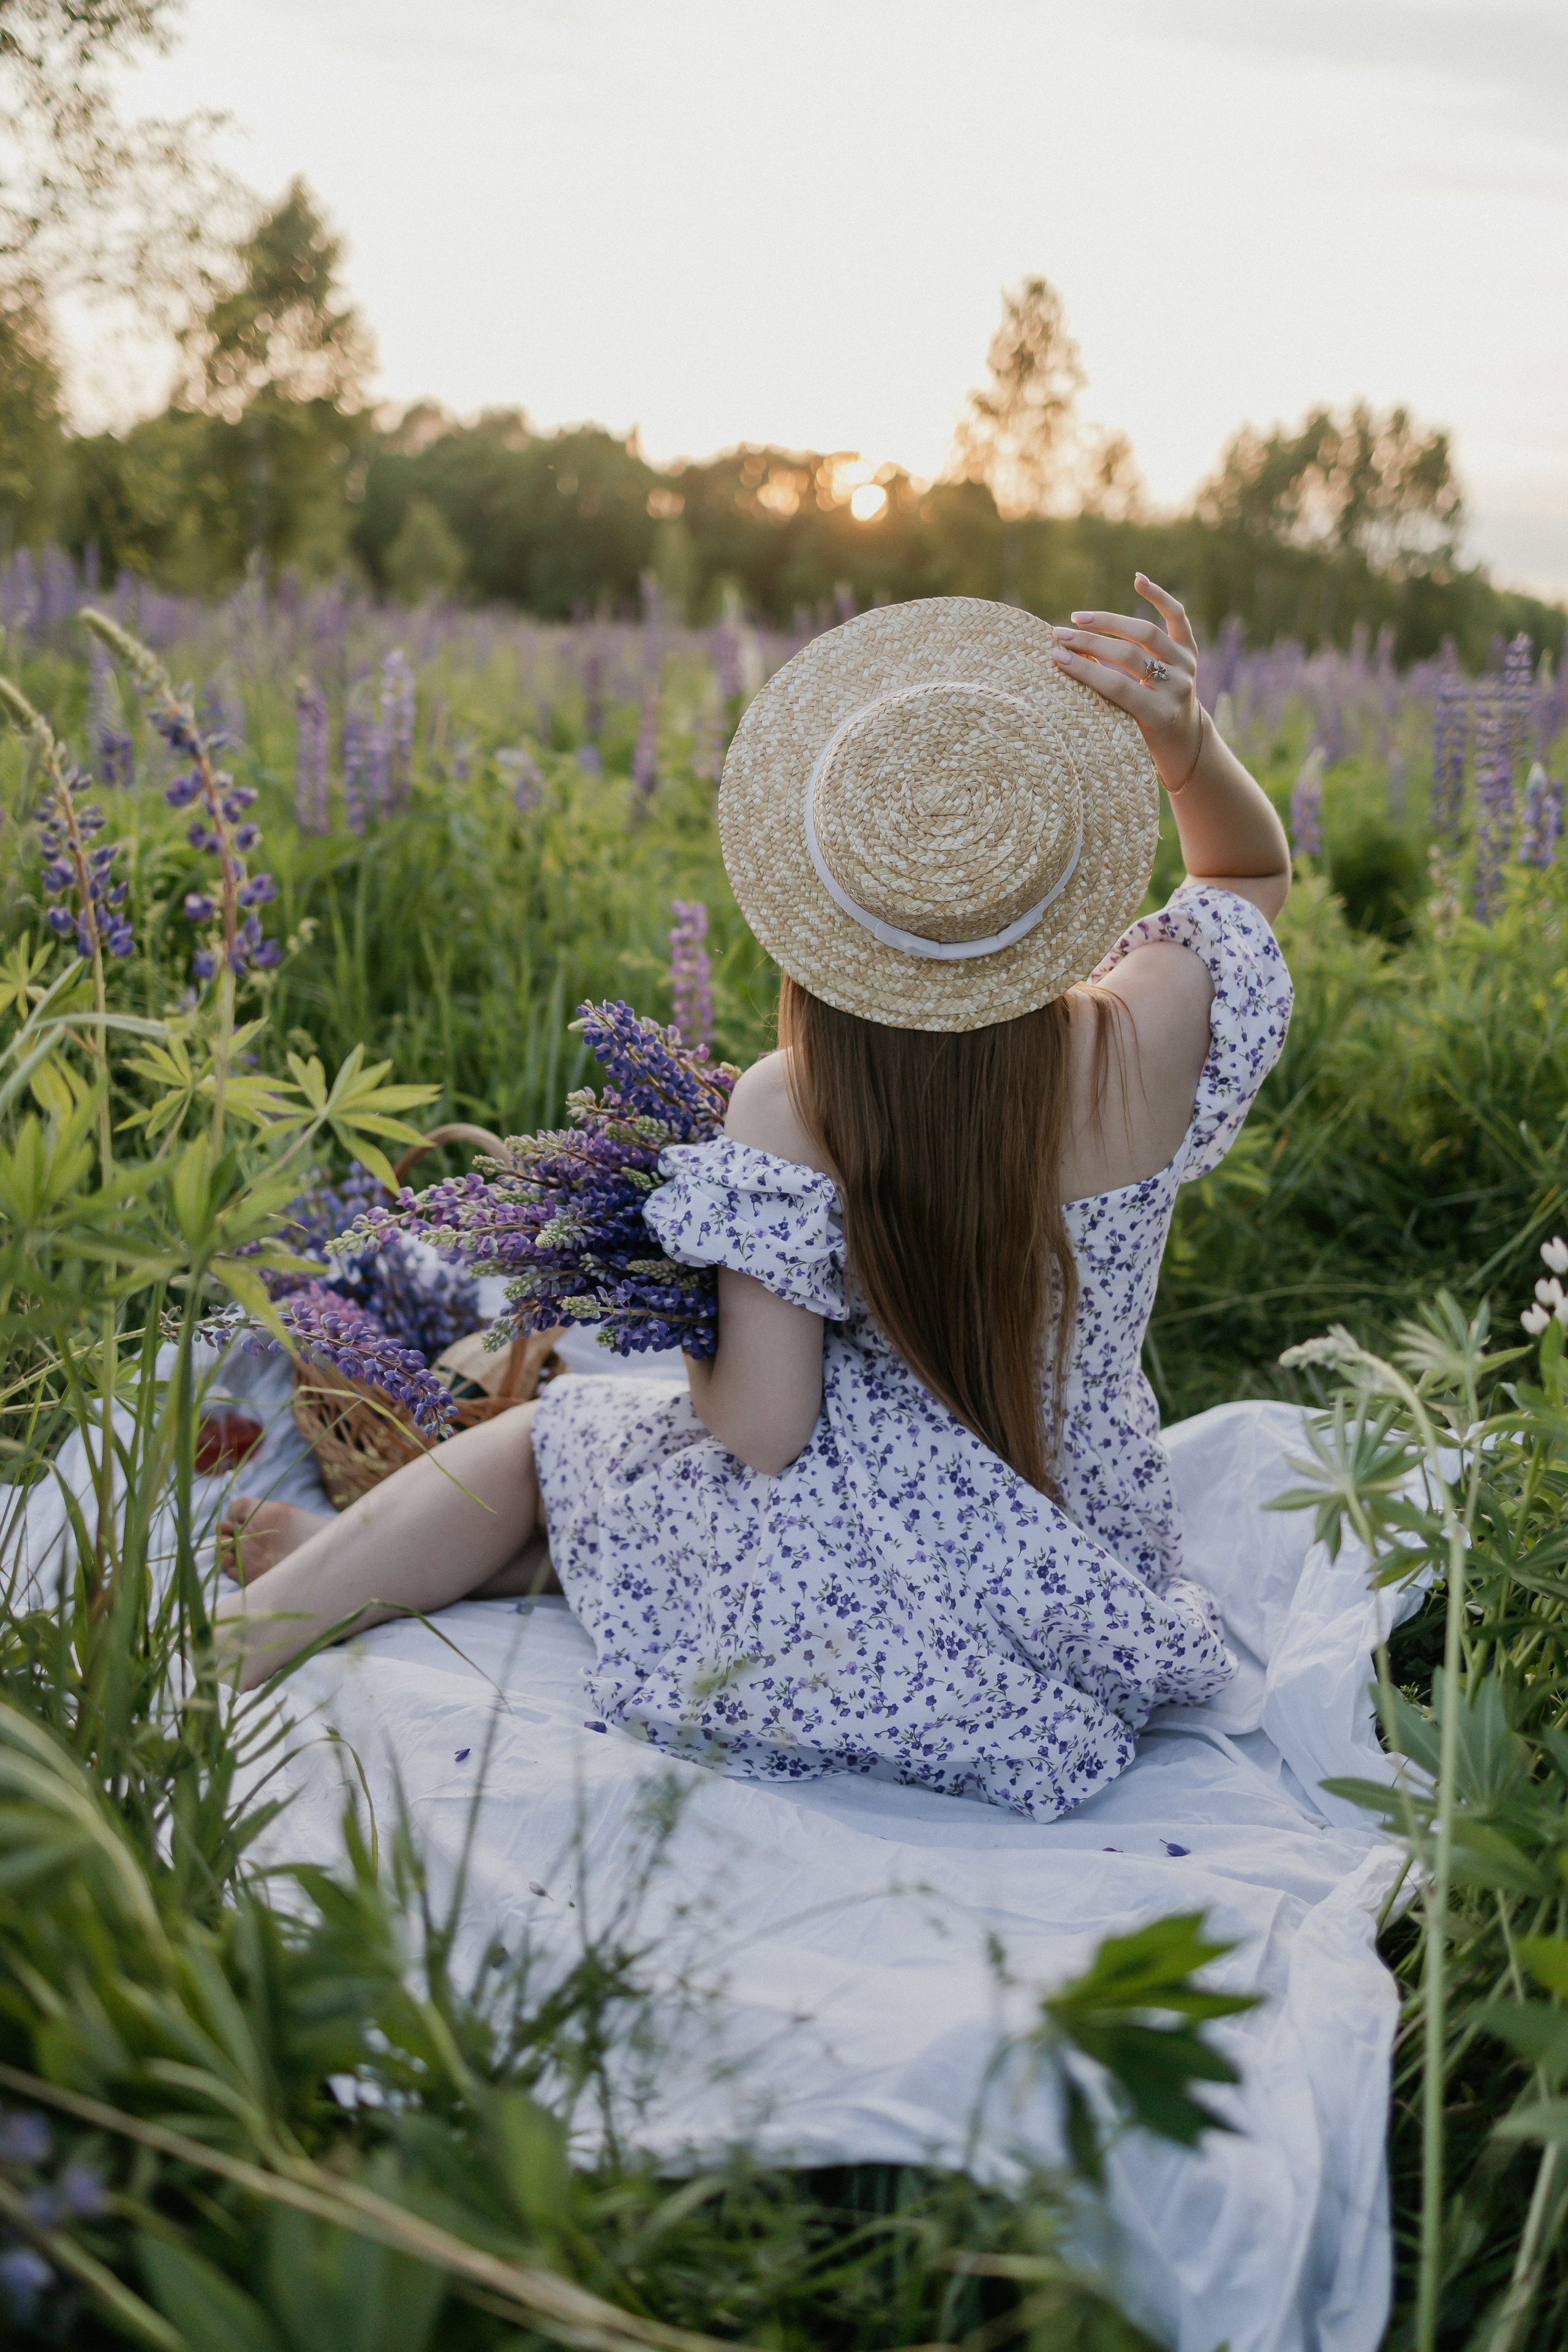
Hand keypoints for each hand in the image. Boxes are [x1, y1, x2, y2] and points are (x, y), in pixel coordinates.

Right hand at [1050, 574, 1202, 791]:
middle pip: (1129, 655)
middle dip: (1090, 643)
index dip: (1085, 670)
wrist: (1183, 736)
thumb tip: (1065, 661)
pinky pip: (1177, 616)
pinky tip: (1137, 580)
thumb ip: (1105, 698)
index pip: (1117, 686)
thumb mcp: (1124, 727)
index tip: (1056, 656)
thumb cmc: (1142, 735)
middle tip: (1059, 635)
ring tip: (1078, 618)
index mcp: (1160, 713)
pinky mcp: (1191, 649)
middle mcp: (1178, 687)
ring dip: (1109, 622)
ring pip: (1146, 633)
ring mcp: (1187, 665)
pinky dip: (1158, 596)